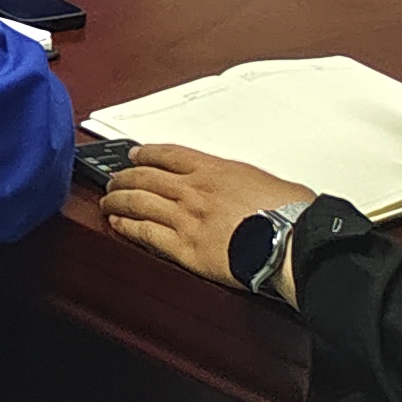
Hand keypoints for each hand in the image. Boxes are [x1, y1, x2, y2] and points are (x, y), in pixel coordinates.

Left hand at [100, 145, 311, 291]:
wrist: (293, 245)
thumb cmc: (292, 216)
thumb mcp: (267, 182)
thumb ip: (244, 181)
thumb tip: (247, 188)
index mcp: (215, 170)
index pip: (169, 154)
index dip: (146, 153)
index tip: (135, 154)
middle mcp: (194, 190)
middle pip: (146, 177)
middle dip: (125, 176)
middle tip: (114, 179)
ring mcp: (187, 218)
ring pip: (139, 202)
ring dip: (118, 199)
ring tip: (108, 199)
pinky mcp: (186, 249)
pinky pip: (146, 233)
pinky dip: (127, 226)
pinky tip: (118, 223)